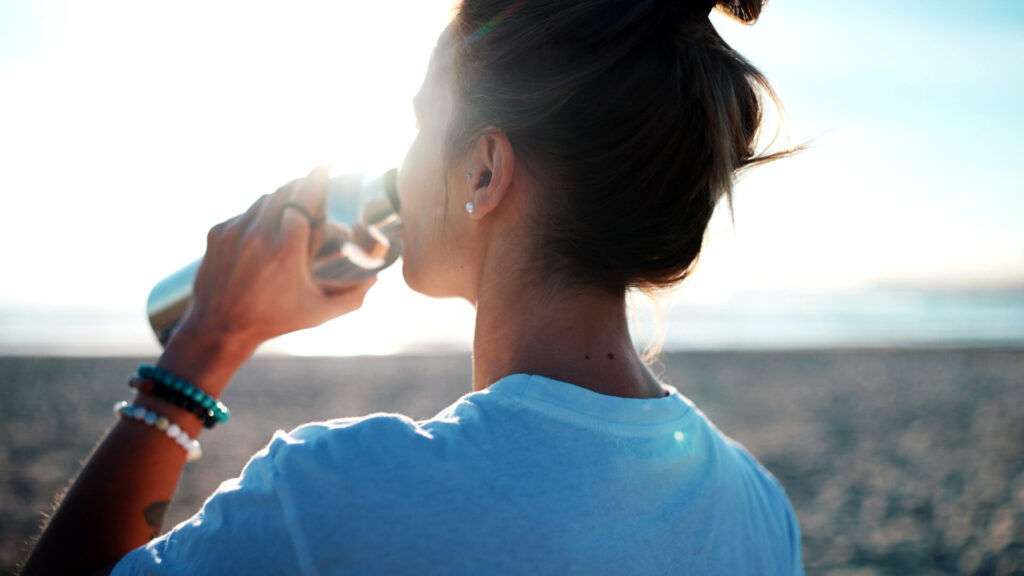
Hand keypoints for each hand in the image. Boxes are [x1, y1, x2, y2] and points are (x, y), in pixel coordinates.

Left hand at [185, 166, 376, 347]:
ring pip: (263, 200)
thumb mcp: (318, 313)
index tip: (326, 166)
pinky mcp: (218, 233)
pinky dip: (260, 215)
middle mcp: (258, 235)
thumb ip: (352, 297)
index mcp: (286, 250)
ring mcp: (234, 232)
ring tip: (294, 205)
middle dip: (301, 184)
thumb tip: (376, 280)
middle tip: (315, 183)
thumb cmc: (273, 321)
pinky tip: (269, 226)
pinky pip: (245, 213)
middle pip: (284, 192)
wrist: (219, 327)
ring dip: (281, 199)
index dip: (316, 178)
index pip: (303, 198)